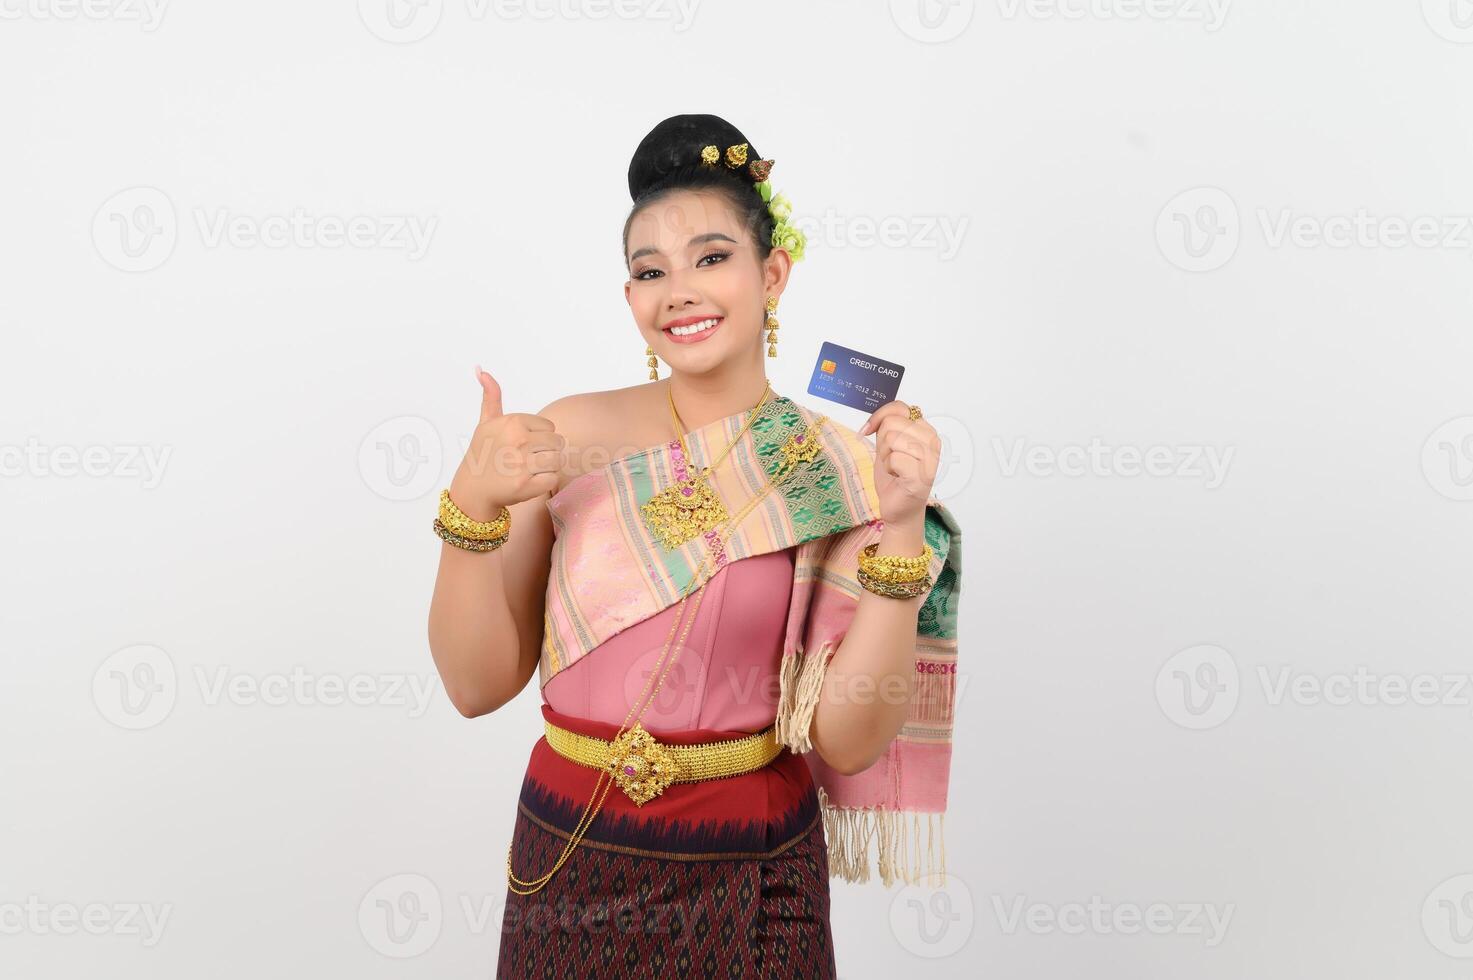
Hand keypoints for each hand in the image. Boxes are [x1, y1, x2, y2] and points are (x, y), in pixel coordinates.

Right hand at [447, 365, 564, 518]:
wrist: (473, 488)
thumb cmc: (483, 452)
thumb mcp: (486, 422)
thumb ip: (491, 396)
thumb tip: (481, 370)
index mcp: (513, 422)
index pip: (550, 428)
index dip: (540, 438)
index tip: (523, 445)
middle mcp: (518, 440)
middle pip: (558, 443)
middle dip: (547, 452)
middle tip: (529, 459)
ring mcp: (522, 463)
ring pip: (557, 461)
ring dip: (547, 468)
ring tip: (530, 470)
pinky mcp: (526, 485)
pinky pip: (553, 479)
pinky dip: (545, 482)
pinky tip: (530, 481)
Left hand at [858, 400, 939, 531]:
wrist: (899, 508)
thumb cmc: (895, 476)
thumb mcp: (888, 444)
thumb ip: (887, 426)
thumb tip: (873, 422)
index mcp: (926, 430)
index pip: (899, 407)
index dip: (878, 417)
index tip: (869, 430)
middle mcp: (932, 440)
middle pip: (892, 423)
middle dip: (882, 442)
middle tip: (890, 459)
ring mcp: (930, 458)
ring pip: (892, 439)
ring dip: (885, 456)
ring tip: (894, 468)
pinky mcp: (922, 475)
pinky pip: (893, 458)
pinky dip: (888, 468)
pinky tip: (897, 477)